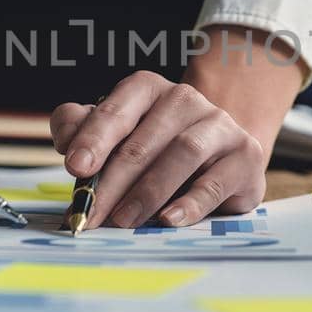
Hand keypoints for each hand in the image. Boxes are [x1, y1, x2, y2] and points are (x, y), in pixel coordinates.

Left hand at [49, 29, 300, 227]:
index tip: (75, 167)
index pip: (117, 109)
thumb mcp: (118, 136)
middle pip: (143, 141)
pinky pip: (215, 182)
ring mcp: (220, 126)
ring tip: (123, 222)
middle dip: (112, 182)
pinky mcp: (245, 157)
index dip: (94, 138)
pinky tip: (168, 220)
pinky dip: (190, 203)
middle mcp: (186, 99)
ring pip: (181, 155)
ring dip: (147, 192)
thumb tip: (65, 141)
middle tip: (91, 214)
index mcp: (148, 89)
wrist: (220, 157)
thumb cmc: (155, 149)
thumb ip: (83, 129)